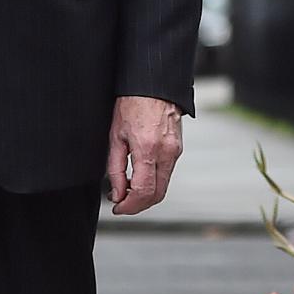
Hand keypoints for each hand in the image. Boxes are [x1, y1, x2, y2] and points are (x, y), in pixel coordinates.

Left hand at [106, 95, 182, 215]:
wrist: (154, 86)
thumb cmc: (132, 105)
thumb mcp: (115, 137)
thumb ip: (115, 169)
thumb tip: (117, 193)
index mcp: (148, 149)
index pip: (143, 191)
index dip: (129, 206)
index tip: (118, 207)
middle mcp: (166, 153)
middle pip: (157, 195)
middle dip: (138, 205)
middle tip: (121, 204)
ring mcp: (175, 152)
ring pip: (164, 187)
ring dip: (146, 195)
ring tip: (127, 190)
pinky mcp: (178, 149)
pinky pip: (167, 174)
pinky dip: (153, 183)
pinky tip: (139, 177)